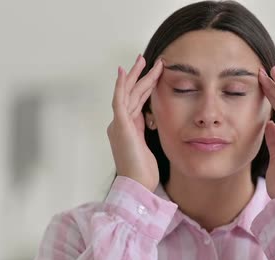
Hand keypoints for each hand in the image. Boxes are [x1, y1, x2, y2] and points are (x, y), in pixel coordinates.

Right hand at [107, 55, 162, 191]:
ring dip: (137, 76)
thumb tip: (155, 121)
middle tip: (147, 60)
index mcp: (129, 129)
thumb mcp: (149, 148)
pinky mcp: (120, 126)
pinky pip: (120, 101)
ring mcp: (119, 124)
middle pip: (131, 94)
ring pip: (128, 94)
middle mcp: (121, 124)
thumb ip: (149, 133)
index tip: (152, 75)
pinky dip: (122, 86)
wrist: (137, 185)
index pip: (136, 102)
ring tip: (144, 60)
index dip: (144, 87)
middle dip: (140, 76)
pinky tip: (125, 72)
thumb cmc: (143, 172)